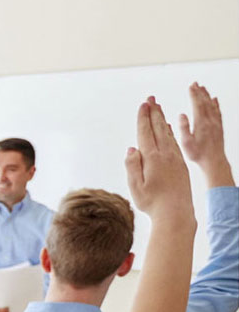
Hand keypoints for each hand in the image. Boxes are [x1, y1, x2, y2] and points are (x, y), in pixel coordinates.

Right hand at [125, 97, 193, 221]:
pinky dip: (170, 132)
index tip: (143, 105)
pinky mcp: (180, 163)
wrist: (175, 212)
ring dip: (162, 119)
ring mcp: (174, 158)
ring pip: (167, 133)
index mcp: (152, 159)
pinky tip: (168, 127)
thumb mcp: (136, 187)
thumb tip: (131, 149)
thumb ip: (132, 166)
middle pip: (158, 128)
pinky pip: (174, 142)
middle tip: (151, 98)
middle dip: (154, 112)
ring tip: (158, 108)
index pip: (146, 133)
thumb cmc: (153, 202)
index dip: (143, 118)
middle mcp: (165, 155)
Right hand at [179, 82, 233, 187]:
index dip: (194, 94)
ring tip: (203, 88)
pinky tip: (215, 99)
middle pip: (205, 102)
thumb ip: (184, 128)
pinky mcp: (219, 127)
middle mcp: (210, 121)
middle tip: (196, 83)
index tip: (191, 86)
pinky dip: (216, 103)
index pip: (197, 105)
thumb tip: (182, 115)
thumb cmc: (199, 155)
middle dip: (200, 92)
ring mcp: (216, 123)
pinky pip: (218, 111)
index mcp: (201, 124)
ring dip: (207, 95)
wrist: (214, 161)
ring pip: (212, 105)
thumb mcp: (186, 144)